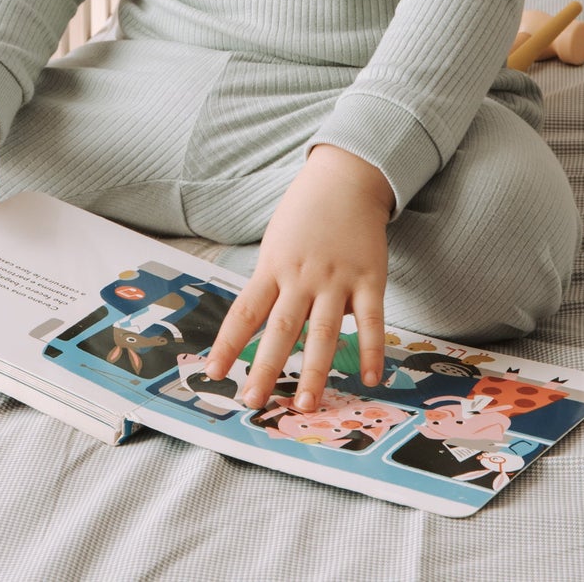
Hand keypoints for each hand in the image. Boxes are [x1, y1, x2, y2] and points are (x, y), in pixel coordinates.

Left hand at [204, 145, 392, 412]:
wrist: (345, 178)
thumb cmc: (305, 214)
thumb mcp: (276, 243)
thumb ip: (273, 283)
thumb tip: (269, 328)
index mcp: (273, 267)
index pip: (244, 313)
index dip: (227, 345)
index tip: (212, 373)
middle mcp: (301, 276)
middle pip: (281, 330)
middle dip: (264, 369)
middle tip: (252, 403)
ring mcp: (336, 279)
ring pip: (323, 333)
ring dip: (314, 373)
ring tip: (303, 405)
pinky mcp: (369, 279)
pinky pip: (371, 322)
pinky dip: (371, 351)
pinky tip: (370, 379)